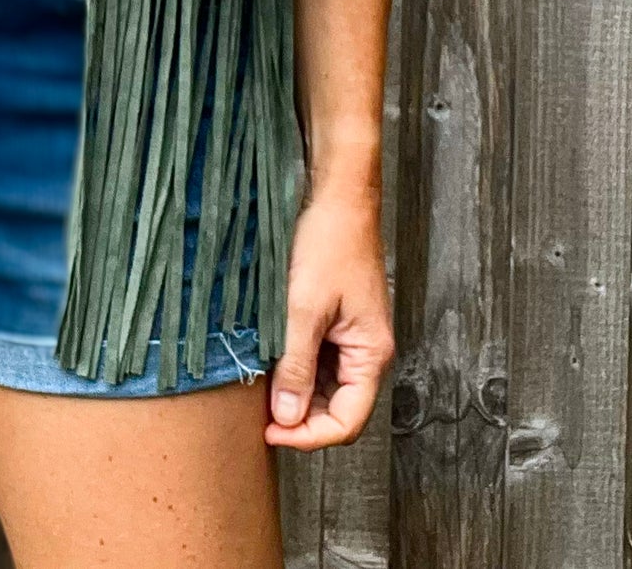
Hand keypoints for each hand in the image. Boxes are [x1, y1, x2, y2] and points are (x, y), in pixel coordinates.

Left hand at [264, 186, 394, 448]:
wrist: (338, 195)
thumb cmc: (330, 242)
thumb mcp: (304, 307)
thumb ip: (297, 364)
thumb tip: (287, 417)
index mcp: (371, 353)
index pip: (347, 421)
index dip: (308, 435)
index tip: (270, 432)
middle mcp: (367, 350)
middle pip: (338, 407)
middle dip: (301, 416)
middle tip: (259, 414)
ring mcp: (352, 335)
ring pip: (326, 384)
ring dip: (296, 391)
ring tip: (261, 385)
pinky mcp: (337, 319)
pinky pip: (319, 357)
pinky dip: (296, 364)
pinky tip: (271, 357)